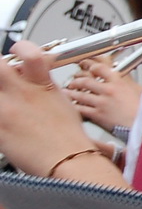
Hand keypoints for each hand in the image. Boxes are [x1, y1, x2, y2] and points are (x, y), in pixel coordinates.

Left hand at [0, 43, 92, 174]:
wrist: (67, 161)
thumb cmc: (68, 137)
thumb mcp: (62, 101)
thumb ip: (43, 84)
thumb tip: (32, 74)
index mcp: (42, 84)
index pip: (29, 53)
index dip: (20, 47)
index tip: (16, 51)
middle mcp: (20, 95)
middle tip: (2, 73)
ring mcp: (5, 112)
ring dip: (0, 94)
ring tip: (8, 102)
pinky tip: (6, 120)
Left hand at [64, 58, 141, 132]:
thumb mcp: (140, 90)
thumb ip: (131, 84)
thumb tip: (129, 82)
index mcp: (119, 82)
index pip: (101, 68)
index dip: (92, 67)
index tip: (89, 68)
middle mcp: (108, 90)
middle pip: (86, 81)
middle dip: (77, 80)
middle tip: (74, 81)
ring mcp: (101, 103)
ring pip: (80, 95)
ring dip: (71, 93)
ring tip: (66, 92)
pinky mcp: (97, 115)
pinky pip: (80, 109)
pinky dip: (74, 107)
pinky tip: (70, 107)